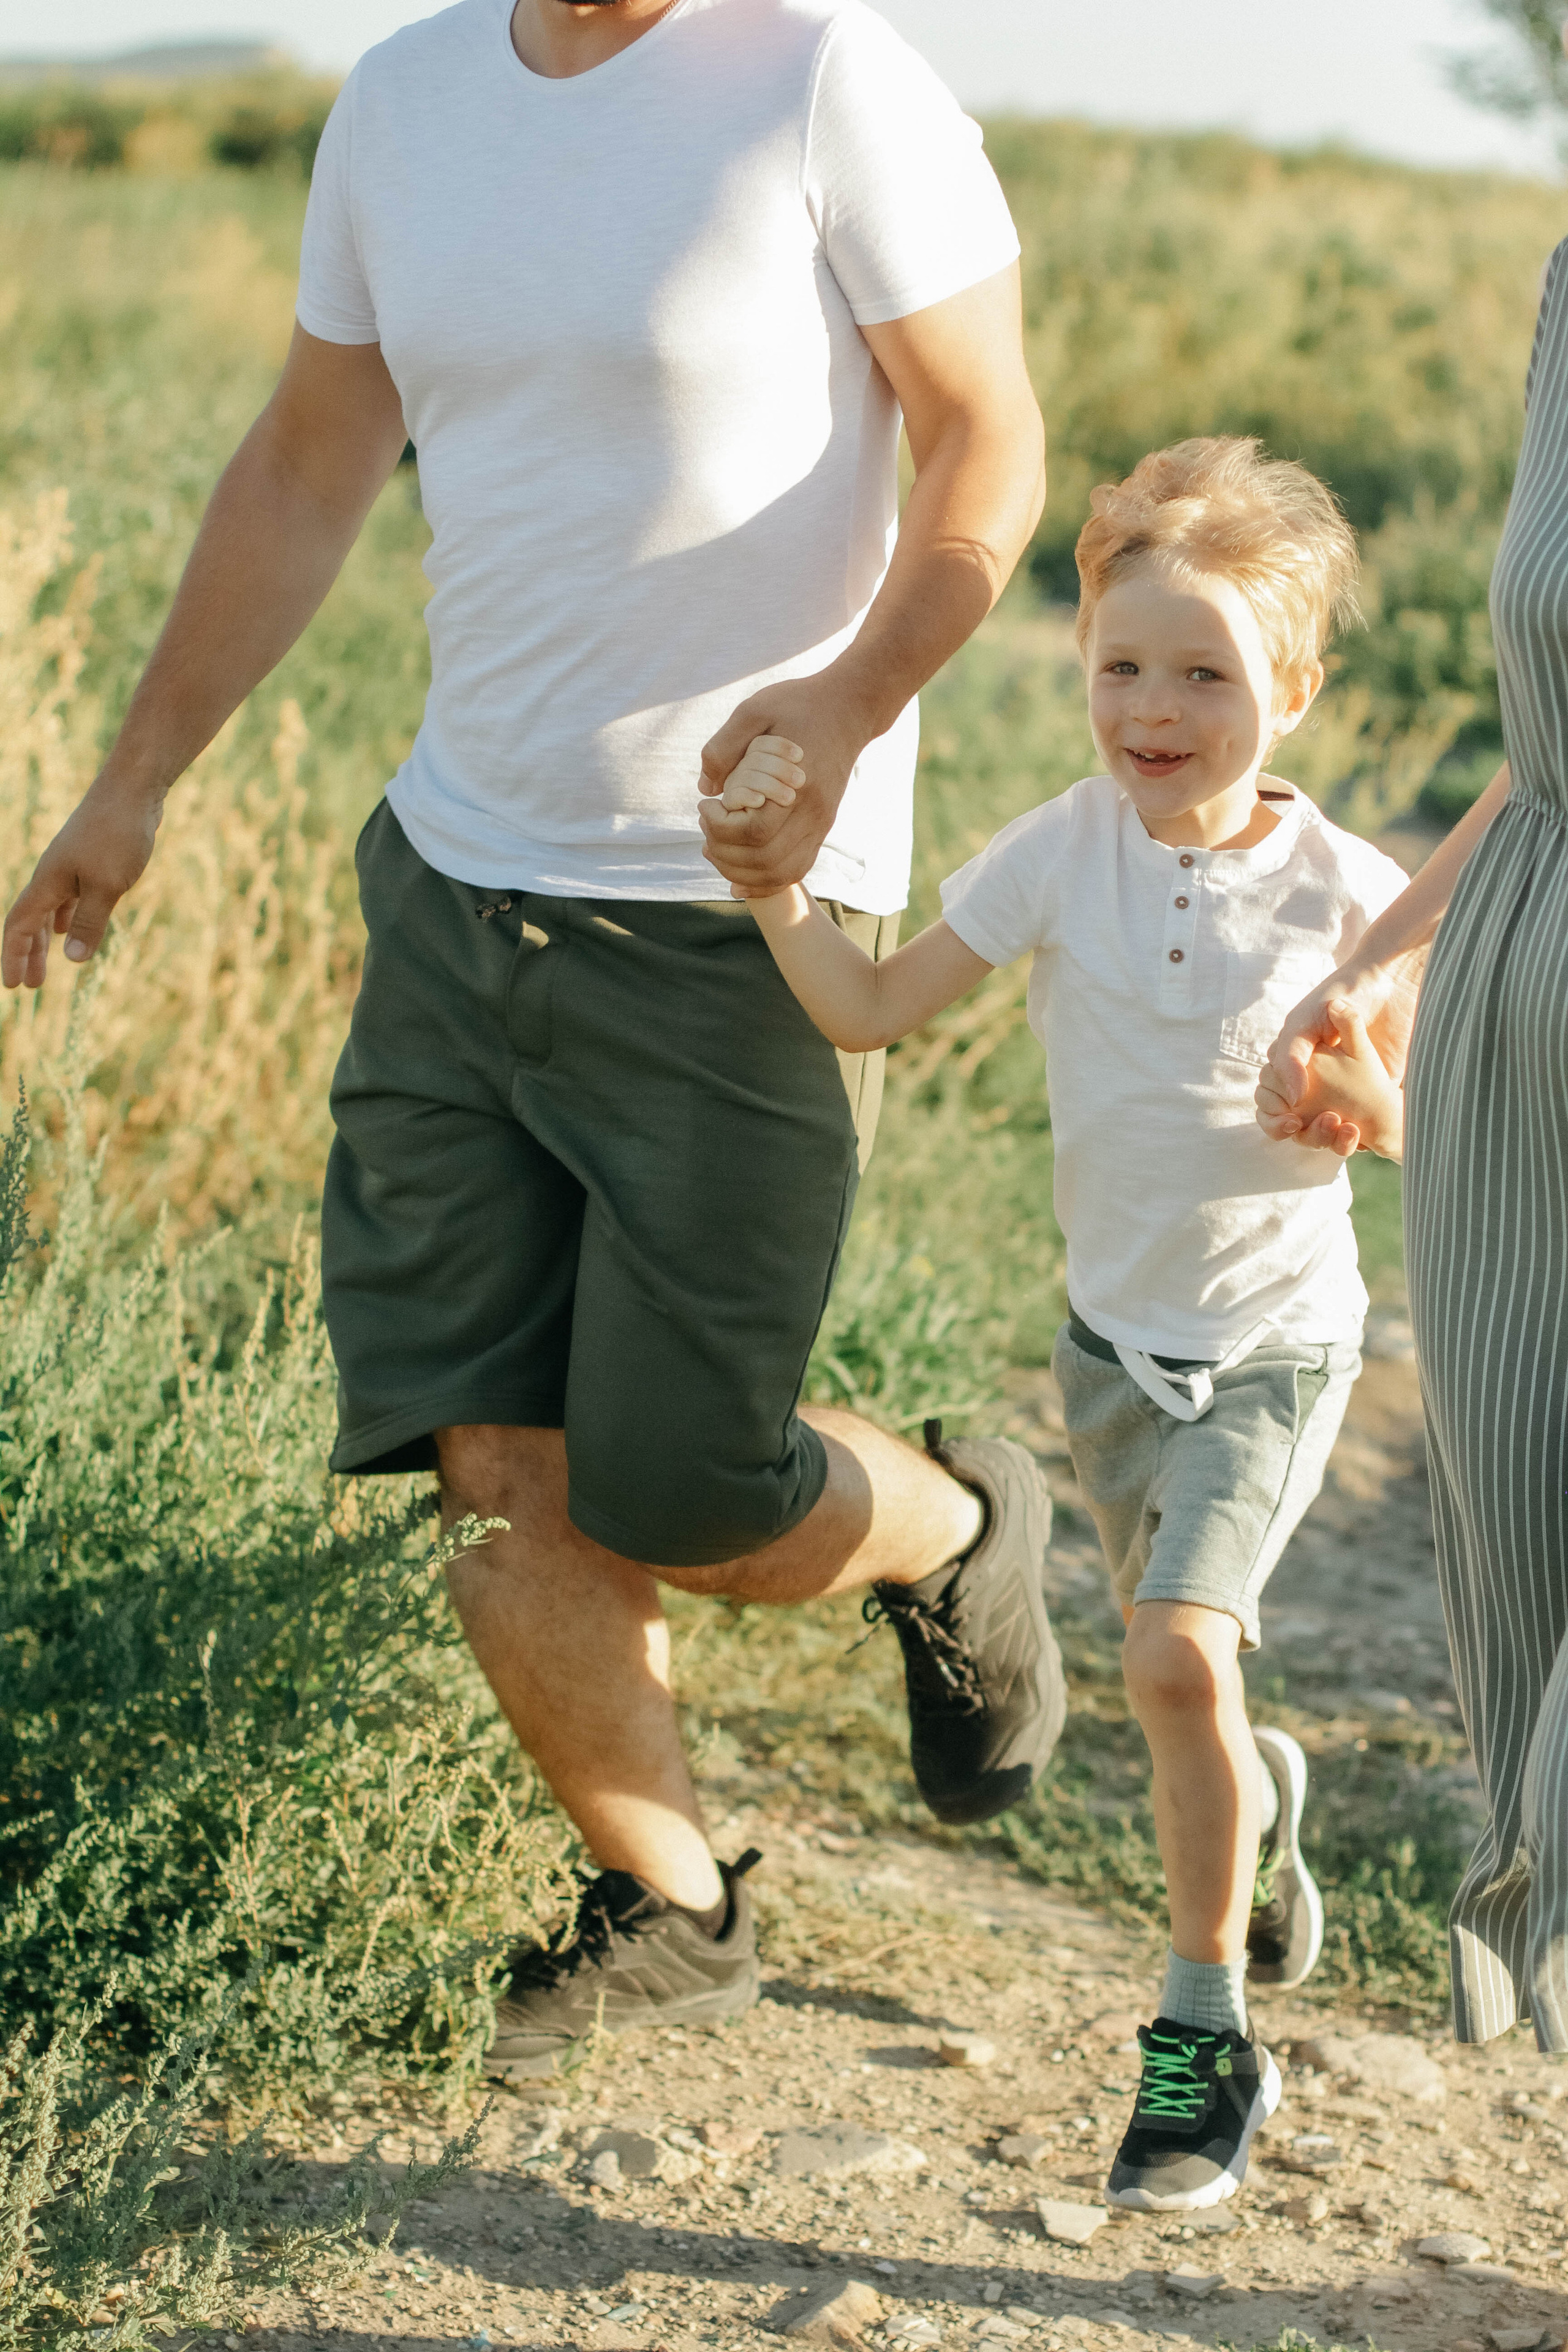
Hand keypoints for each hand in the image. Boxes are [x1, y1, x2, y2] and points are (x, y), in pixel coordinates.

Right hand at [1, 780, 162, 988]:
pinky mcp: (90, 862)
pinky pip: (68, 899)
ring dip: (45, 940)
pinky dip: (64, 918)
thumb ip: (89, 922)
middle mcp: (52, 875)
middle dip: (28, 954)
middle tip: (29, 986)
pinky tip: (66, 931)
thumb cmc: (118, 835)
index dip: (13, 956)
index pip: (19, 926)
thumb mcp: (106, 886)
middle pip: (31, 922)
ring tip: (47, 966)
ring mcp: (70, 867)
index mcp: (48, 882)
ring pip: (49, 911)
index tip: (13, 987)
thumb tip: (72, 959)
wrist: (133, 790)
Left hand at [698, 676, 874, 897]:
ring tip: (715, 850)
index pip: (755, 831)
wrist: (848, 709)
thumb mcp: (754, 710)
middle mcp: (813, 814)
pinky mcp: (821, 828)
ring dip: (741, 872)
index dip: (721, 827)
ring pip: (781, 873)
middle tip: (706, 824)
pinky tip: (739, 879)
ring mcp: (820, 825)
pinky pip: (796, 870)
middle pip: (765, 859)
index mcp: (798, 786)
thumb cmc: (798, 705)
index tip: (706, 804)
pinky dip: (766, 882)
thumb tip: (707, 788)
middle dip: (724, 851)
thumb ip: (724, 747)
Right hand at [1261, 949, 1422, 1134]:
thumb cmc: (1343, 996)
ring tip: (1339, 1128)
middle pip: (1290, 1119)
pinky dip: (1349, 1138)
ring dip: (1322, 1136)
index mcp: (1293, 1060)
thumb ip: (1292, 1057)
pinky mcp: (1371, 1093)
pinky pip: (1351, 1129)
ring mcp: (1340, 1089)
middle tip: (1301, 1124)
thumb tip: (1294, 1096)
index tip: (1290, 1116)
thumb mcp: (1307, 1023)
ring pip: (1319, 1129)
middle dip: (1292, 1127)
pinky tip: (1356, 1133)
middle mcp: (1313, 1078)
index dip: (1275, 1113)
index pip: (1271, 1099)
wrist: (1392, 985)